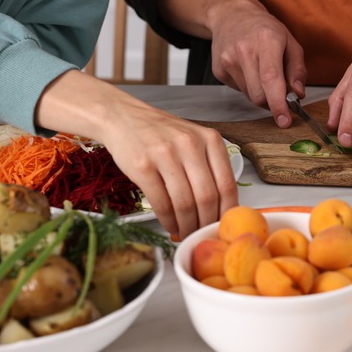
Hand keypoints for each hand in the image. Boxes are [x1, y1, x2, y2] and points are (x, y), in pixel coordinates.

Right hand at [98, 106, 238, 237]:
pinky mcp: (142, 166)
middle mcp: (190, 145)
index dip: (226, 213)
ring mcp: (165, 154)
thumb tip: (222, 209)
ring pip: (184, 204)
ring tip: (185, 233)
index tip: (222, 226)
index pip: (227, 185)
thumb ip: (210, 168)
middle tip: (202, 234)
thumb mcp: (194, 141)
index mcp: (210, 140)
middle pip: (207, 198)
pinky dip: (168, 221)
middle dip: (205, 223)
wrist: (123, 117)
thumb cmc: (162, 135)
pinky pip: (161, 203)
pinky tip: (170, 225)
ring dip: (186, 225)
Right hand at [208, 1, 305, 127]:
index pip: (271, 79)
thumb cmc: (265, 30)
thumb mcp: (290, 43)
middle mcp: (244, 50)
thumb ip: (297, 70)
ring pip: (249, 96)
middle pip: (259, 95)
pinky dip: (249, 87)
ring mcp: (228, 60)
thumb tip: (298, 94)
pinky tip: (249, 71)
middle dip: (272, 102)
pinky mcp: (219, 70)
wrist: (232, 16)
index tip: (284, 120)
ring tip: (262, 75)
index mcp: (266, 40)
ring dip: (261, 94)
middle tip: (280, 94)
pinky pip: (239, 91)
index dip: (278, 104)